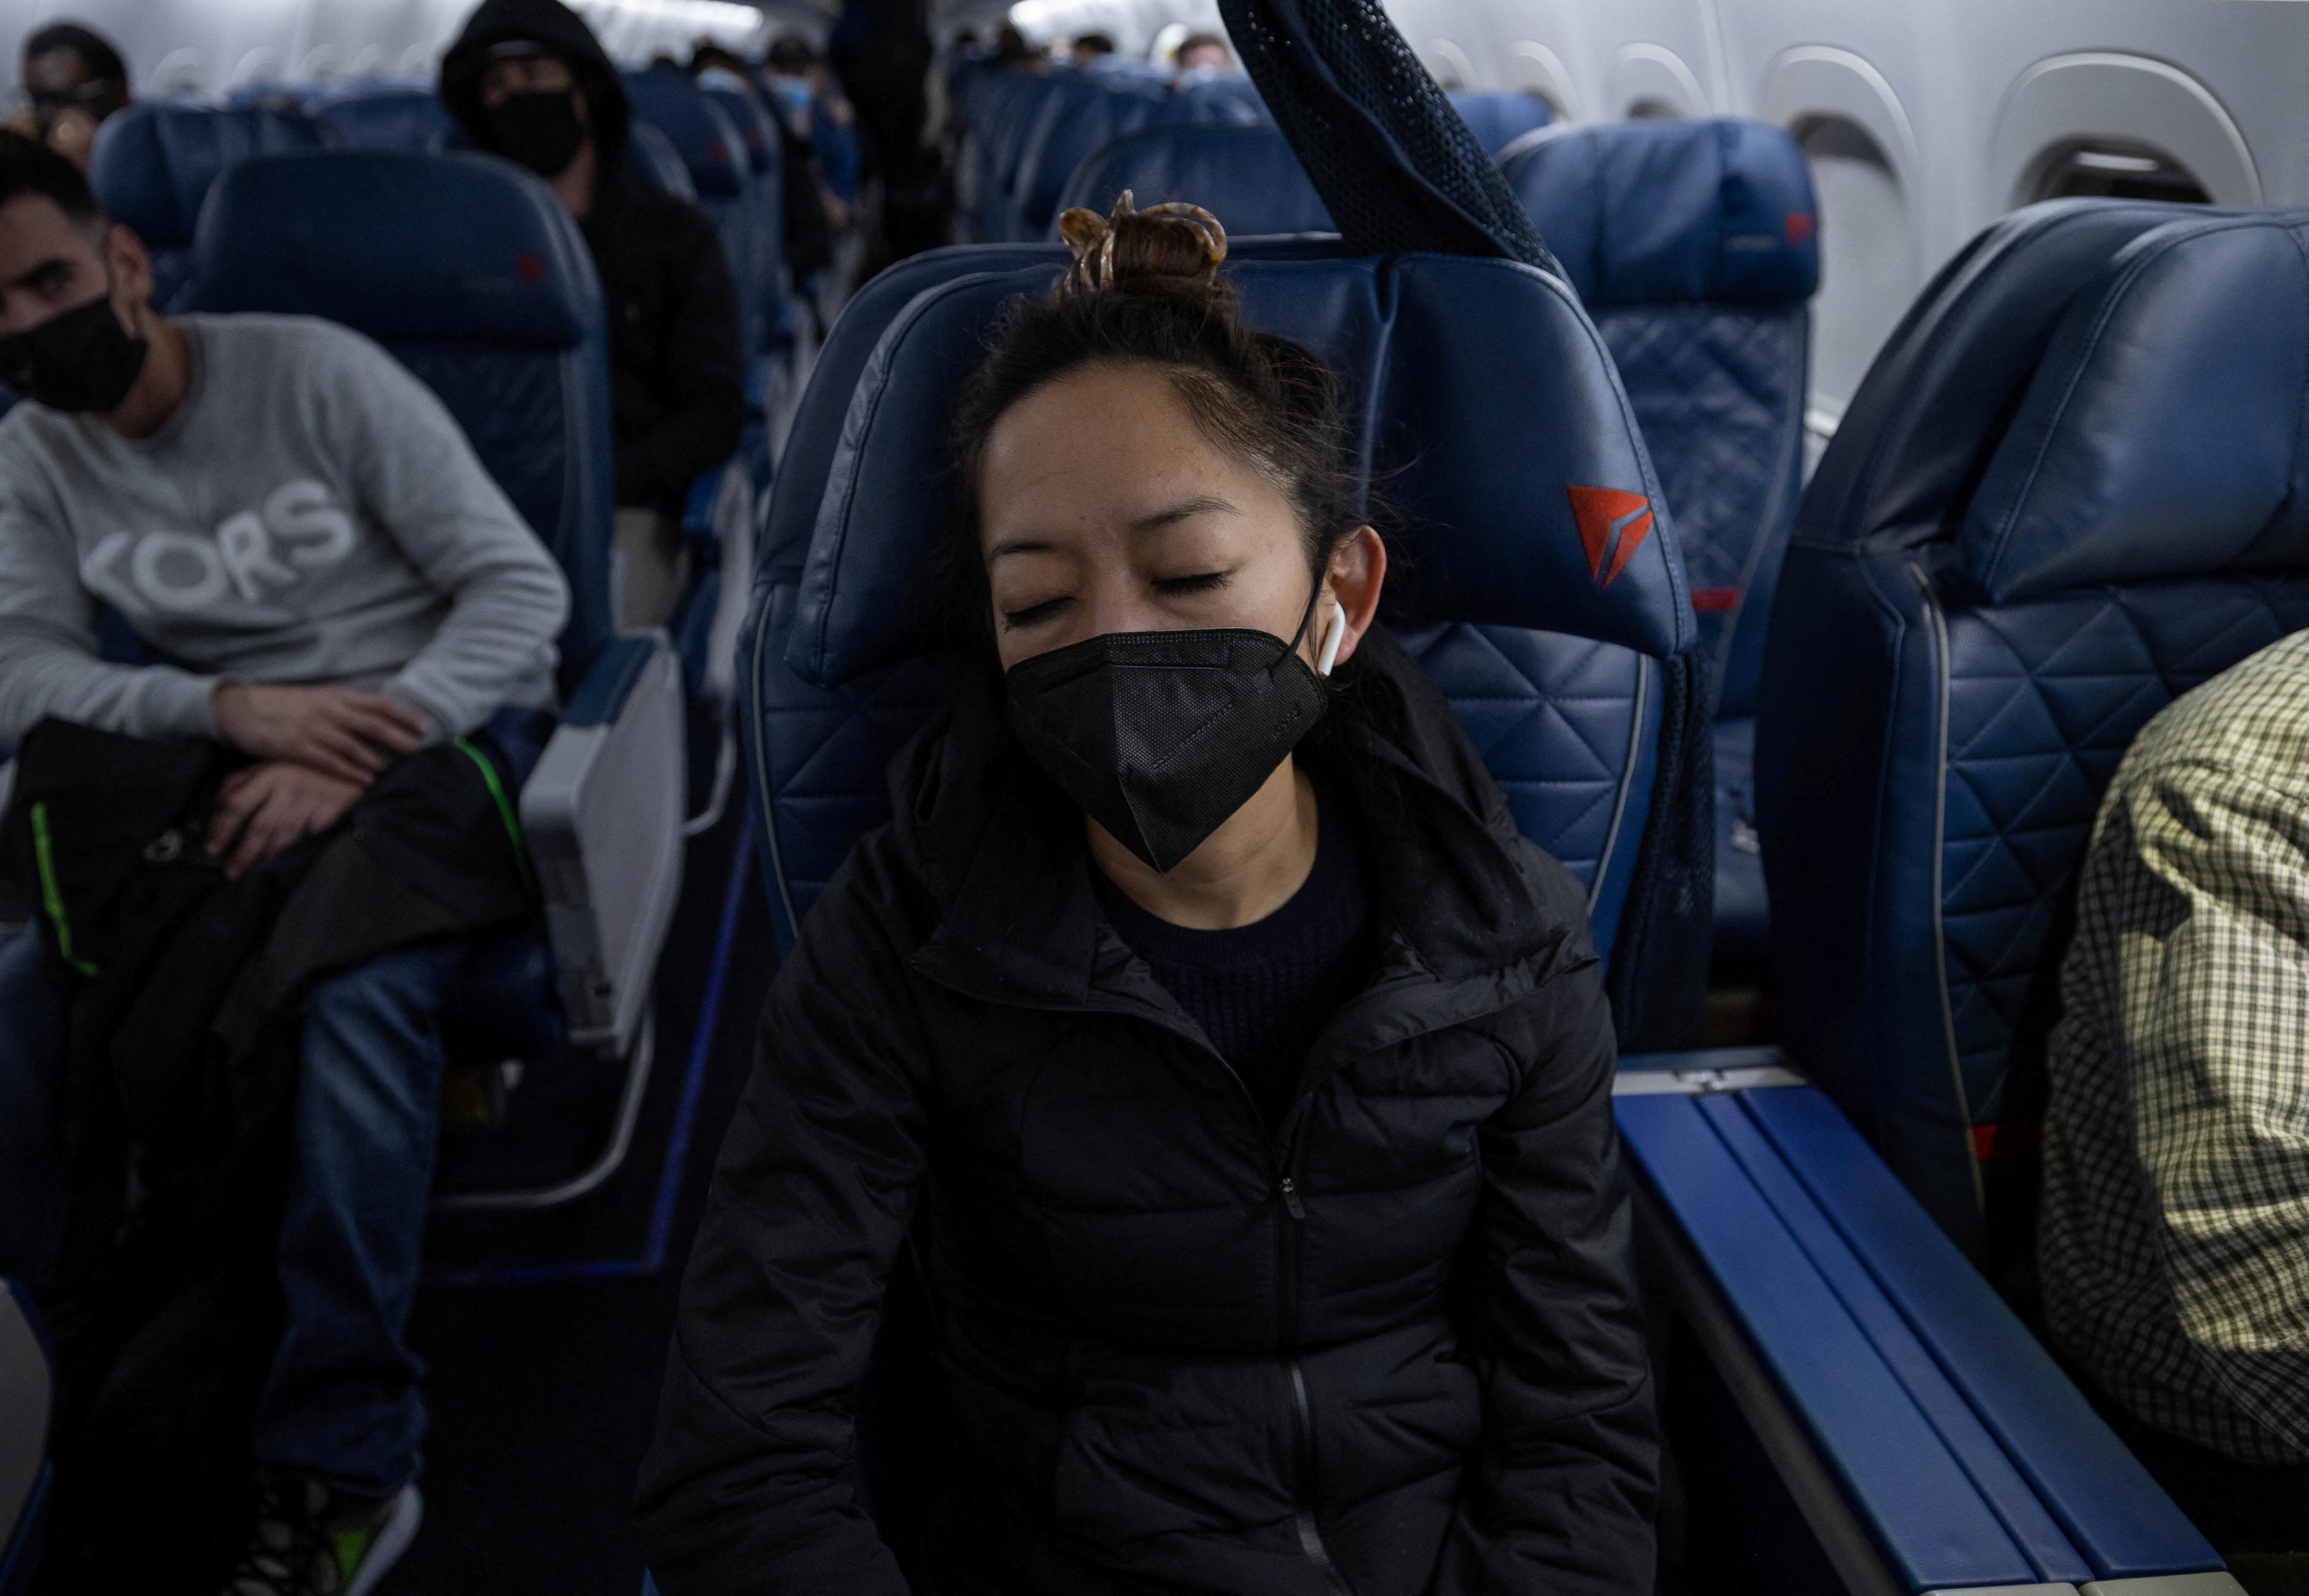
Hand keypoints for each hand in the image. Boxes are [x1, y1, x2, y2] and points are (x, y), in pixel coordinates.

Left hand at [207, 761, 363, 878]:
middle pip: (260, 826)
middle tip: (231, 873)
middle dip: (243, 853)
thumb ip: (244, 779)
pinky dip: (299, 849)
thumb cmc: (306, 763)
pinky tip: (288, 862)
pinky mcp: (332, 810)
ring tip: (255, 873)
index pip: (237, 805)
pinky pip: (312, 835)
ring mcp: (311, 800)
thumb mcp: (272, 761)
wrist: (353, 758)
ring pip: (285, 834)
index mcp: (269, 776)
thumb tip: (219, 800)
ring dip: (268, 856)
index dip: (222, 829)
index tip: (212, 849)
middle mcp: (287, 789)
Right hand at [211, 683, 426, 783]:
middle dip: (399, 737)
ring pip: (353, 743)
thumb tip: (379, 719)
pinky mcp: (295, 746)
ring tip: (395, 769)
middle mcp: (328, 709)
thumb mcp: (318, 699)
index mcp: (336, 696)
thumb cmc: (285, 705)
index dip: (403, 715)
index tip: (425, 726)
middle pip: (372, 723)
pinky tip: (366, 780)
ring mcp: (312, 727)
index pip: (377, 704)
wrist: (241, 708)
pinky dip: (349, 771)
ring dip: (376, 758)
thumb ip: (346, 708)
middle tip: (420, 750)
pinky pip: (328, 760)